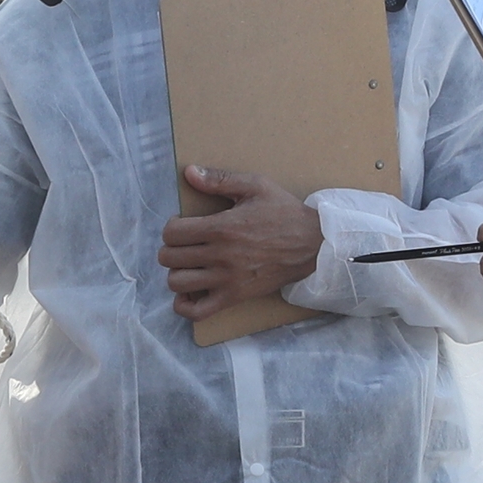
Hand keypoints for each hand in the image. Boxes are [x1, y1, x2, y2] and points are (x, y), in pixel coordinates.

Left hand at [156, 165, 325, 319]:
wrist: (314, 244)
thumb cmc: (284, 213)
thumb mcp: (256, 187)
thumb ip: (220, 180)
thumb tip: (189, 172)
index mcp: (222, 227)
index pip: (172, 233)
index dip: (171, 227)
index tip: (183, 225)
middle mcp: (221, 255)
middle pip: (169, 258)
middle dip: (172, 248)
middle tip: (186, 245)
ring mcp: (227, 280)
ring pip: (177, 283)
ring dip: (177, 273)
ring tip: (189, 265)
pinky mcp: (235, 297)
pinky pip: (197, 311)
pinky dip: (185, 304)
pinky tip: (189, 292)